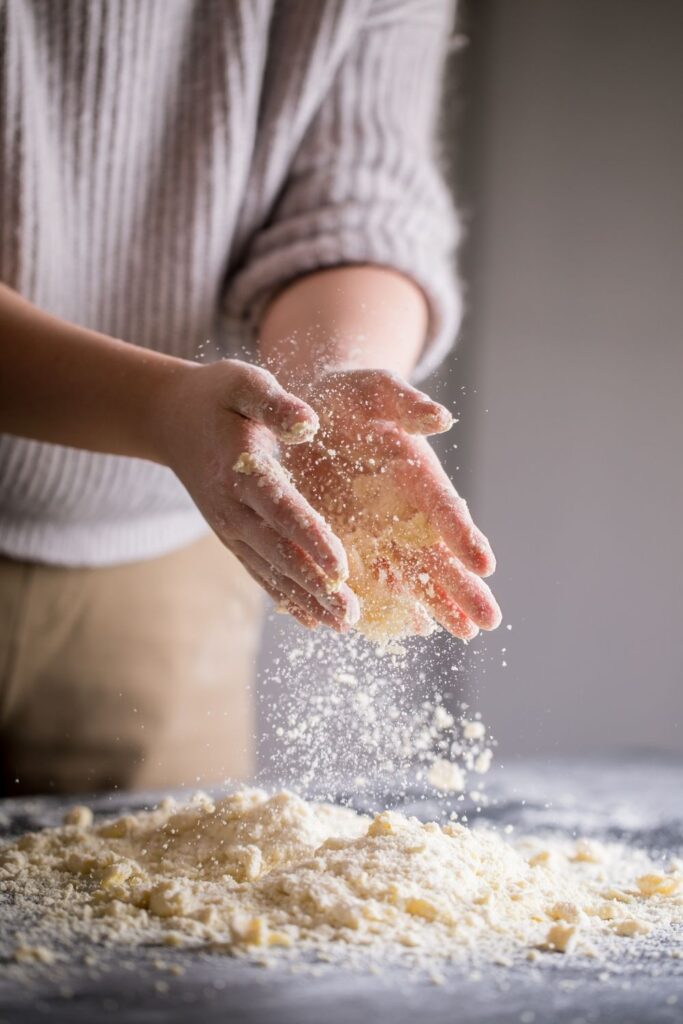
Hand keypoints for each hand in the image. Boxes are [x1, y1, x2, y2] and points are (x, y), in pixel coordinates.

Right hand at [155, 359, 359, 630]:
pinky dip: (285, 596)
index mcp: (241, 468)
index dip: (309, 538)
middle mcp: (232, 507)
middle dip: (314, 585)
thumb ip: (275, 403)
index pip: (280, 509)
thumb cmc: (218, 395)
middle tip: (350, 614)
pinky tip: (312, 619)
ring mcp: (229, 527)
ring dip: (305, 600)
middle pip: (278, 551)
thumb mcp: (244, 382)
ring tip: (341, 624)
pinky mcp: (232, 536)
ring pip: (270, 570)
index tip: (339, 568)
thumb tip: (309, 425)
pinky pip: (259, 571)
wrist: (170, 417)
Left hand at [282, 369, 500, 641]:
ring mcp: (376, 529)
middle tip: (488, 621)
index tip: (485, 563)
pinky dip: (383, 602)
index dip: (463, 535)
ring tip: (461, 632)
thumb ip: (407, 403)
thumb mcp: (376, 388)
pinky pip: (366, 577)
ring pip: (408, 573)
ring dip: (433, 603)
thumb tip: (441, 417)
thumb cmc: (349, 395)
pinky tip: (404, 628)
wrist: (310, 409)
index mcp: (415, 471)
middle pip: (435, 552)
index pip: (443, 507)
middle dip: (460, 587)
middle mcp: (402, 507)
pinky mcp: (345, 541)